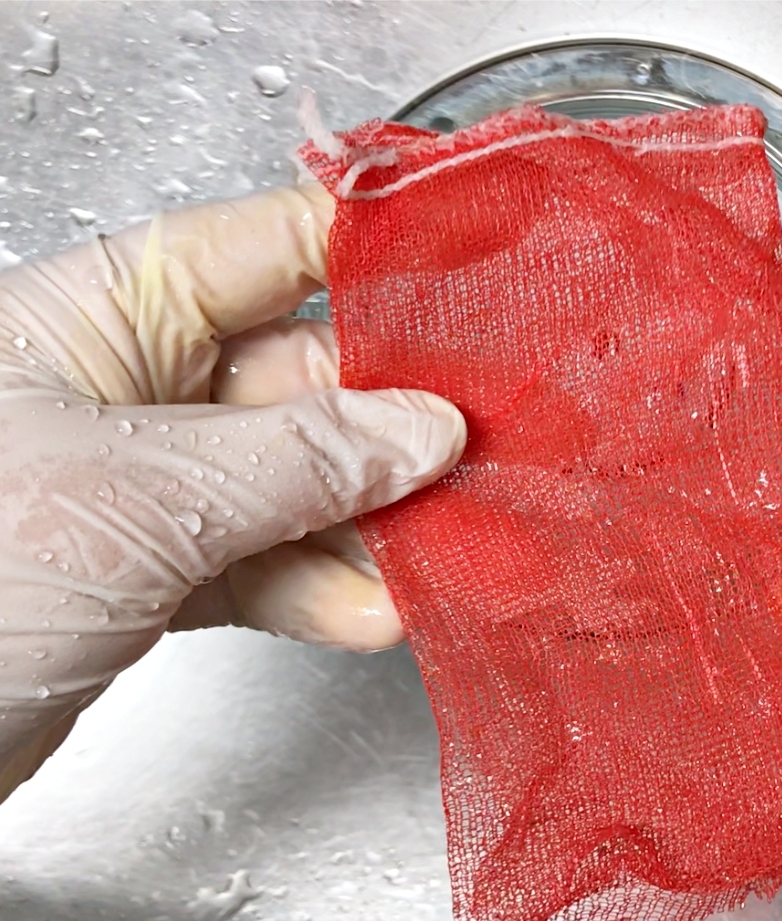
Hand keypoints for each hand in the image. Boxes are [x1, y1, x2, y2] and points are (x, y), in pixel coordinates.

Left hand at [0, 185, 465, 801]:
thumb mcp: (140, 494)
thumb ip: (299, 460)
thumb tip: (419, 431)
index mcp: (102, 314)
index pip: (269, 249)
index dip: (374, 262)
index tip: (468, 284)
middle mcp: (131, 387)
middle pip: (307, 378)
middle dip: (396, 425)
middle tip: (478, 456)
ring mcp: (150, 482)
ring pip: (302, 481)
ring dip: (375, 524)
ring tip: (438, 550)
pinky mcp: (159, 570)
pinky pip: (271, 561)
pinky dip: (326, 590)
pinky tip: (371, 611)